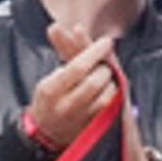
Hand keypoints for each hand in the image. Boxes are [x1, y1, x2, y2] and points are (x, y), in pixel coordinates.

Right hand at [29, 25, 122, 149]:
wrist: (48, 133)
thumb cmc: (52, 98)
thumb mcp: (51, 75)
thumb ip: (59, 52)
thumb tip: (56, 26)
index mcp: (50, 89)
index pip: (77, 67)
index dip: (93, 51)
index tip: (106, 41)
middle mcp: (65, 106)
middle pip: (95, 81)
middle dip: (103, 68)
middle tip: (102, 66)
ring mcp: (79, 119)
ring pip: (106, 95)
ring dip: (110, 82)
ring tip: (103, 80)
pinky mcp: (92, 128)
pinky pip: (110, 108)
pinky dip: (113, 95)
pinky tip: (109, 91)